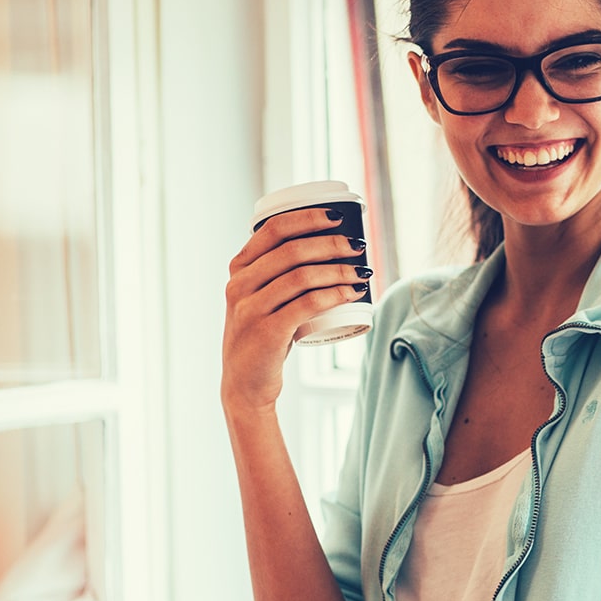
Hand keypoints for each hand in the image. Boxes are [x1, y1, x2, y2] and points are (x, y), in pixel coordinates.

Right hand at [221, 207, 368, 414]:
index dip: (308, 218)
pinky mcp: (267, 332)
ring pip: (302, 276)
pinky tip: (351, 293)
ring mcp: (251, 308)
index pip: (273, 229)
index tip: (337, 217)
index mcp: (239, 268)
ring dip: (339, 270)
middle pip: (292, 250)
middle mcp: (240, 284)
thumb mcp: (261, 299)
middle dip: (331, 244)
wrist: (245, 384)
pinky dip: (334, 295)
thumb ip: (278, 275)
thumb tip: (329, 249)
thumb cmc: (263, 336)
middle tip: (358, 246)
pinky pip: (306, 304)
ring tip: (362, 272)